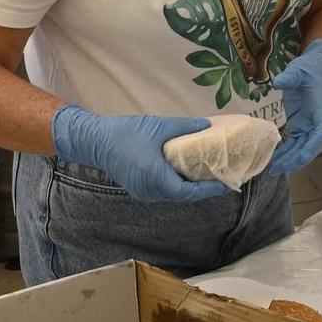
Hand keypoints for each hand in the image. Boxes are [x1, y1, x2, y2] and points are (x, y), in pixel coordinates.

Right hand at [50, 105, 226, 202]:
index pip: (189, 192)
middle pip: (183, 195)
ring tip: (208, 173)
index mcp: (156, 179)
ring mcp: (143, 193)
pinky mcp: (139, 189)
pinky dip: (177, 184)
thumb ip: (185, 127)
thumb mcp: (159, 126)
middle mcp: (150, 191)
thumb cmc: (126, 133)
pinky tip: (186, 171)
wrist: (95, 141)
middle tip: (221, 175)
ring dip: (190, 186)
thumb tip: (208, 126)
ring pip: (173, 194)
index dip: (210, 189)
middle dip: (203, 187)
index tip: (226, 182)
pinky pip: (164, 190)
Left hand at [266, 39, 321, 176]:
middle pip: (310, 146)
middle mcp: (317, 122)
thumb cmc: (309, 69)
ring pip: (300, 148)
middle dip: (296, 159)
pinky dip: (284, 152)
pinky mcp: (299, 126)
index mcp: (321, 110)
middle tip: (279, 169)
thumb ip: (290, 77)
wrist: (314, 69)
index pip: (321, 132)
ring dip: (289, 160)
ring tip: (273, 171)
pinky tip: (273, 160)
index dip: (313, 146)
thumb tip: (278, 83)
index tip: (303, 156)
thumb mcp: (299, 70)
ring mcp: (308, 125)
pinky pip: (293, 143)